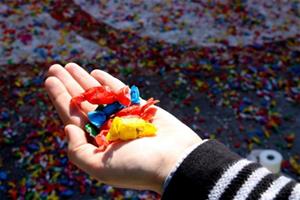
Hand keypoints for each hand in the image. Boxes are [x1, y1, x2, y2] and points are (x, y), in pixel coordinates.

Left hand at [45, 63, 202, 193]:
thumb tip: (66, 128)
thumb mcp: (100, 168)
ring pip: (99, 94)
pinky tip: (95, 72)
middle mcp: (107, 128)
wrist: (177, 161)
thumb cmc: (139, 167)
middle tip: (54, 67)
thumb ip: (78, 151)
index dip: (59, 98)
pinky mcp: (139, 107)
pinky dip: (108, 81)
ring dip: (84, 79)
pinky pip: (120, 92)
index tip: (49, 81)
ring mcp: (123, 116)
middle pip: (83, 102)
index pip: (73, 117)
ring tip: (70, 65)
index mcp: (96, 143)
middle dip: (68, 84)